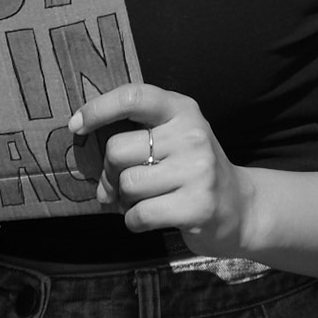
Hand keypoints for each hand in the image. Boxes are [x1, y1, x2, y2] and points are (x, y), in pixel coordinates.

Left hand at [72, 82, 255, 256]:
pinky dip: (133, 221)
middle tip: (118, 184)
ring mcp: (198, 171)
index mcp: (181, 109)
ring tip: (139, 201)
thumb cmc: (191, 170)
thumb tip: (82, 140)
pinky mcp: (198, 207)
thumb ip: (135, 130)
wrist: (242, 209)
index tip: (76, 125)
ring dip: (123, 200)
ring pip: (127, 184)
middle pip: (118, 149)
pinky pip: (139, 214)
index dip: (97, 109)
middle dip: (108, 172)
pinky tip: (146, 218)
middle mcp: (192, 135)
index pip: (132, 97)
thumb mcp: (172, 136)